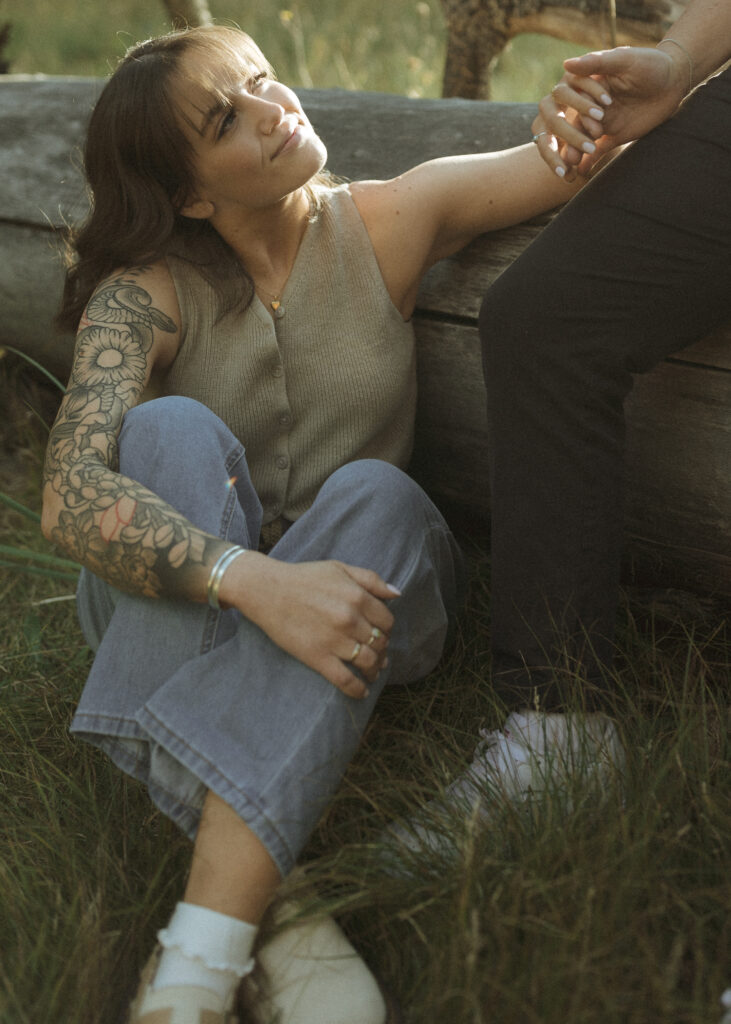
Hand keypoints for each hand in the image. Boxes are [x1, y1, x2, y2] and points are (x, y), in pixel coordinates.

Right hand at [220, 553, 395, 698]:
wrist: (266, 590)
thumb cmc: (303, 577)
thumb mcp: (339, 568)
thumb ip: (371, 579)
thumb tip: (397, 594)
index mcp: (357, 597)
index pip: (387, 621)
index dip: (386, 629)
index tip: (380, 633)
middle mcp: (350, 619)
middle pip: (380, 642)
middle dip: (382, 649)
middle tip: (377, 653)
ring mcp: (335, 640)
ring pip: (368, 663)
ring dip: (374, 670)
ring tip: (372, 672)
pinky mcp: (318, 657)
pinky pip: (346, 680)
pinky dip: (358, 690)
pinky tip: (361, 692)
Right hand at [533, 45, 688, 177]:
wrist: (674, 81)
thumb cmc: (651, 64)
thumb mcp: (624, 59)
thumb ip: (597, 62)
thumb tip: (565, 63)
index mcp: (590, 84)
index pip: (575, 97)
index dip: (583, 106)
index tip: (602, 110)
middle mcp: (592, 104)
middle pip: (574, 121)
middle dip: (576, 134)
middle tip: (591, 138)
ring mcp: (602, 121)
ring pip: (582, 138)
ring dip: (575, 150)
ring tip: (570, 164)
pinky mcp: (613, 135)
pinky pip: (598, 151)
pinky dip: (588, 162)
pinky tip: (580, 172)